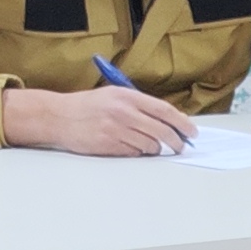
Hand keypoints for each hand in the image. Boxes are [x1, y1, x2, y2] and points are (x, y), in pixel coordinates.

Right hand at [3, 80, 195, 155]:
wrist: (58, 116)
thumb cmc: (88, 106)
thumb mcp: (114, 96)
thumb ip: (141, 105)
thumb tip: (171, 119)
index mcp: (127, 96)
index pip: (164, 110)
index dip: (182, 123)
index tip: (192, 132)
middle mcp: (123, 112)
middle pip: (162, 131)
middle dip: (176, 142)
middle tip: (181, 146)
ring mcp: (116, 130)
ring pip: (150, 146)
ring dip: (154, 148)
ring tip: (147, 144)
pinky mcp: (108, 145)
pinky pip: (134, 154)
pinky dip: (137, 152)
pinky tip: (128, 146)